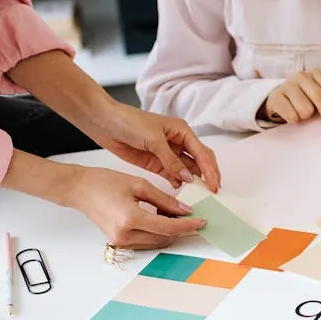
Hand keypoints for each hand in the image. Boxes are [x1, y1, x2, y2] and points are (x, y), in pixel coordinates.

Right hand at [66, 167, 206, 249]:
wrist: (80, 190)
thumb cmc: (104, 182)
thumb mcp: (139, 185)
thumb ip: (164, 200)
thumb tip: (185, 210)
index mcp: (130, 218)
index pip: (167, 228)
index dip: (188, 226)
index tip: (202, 221)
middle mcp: (124, 235)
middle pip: (164, 238)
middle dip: (180, 228)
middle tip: (192, 215)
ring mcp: (120, 241)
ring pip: (156, 242)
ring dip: (169, 231)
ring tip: (174, 213)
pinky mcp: (118, 242)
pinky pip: (145, 241)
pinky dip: (156, 232)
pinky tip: (160, 218)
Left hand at [87, 101, 220, 191]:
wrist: (106, 123)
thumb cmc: (131, 122)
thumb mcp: (154, 139)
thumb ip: (171, 160)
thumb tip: (188, 178)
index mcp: (182, 131)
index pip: (202, 152)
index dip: (210, 170)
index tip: (214, 185)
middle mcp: (178, 142)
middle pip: (199, 161)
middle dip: (207, 176)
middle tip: (213, 193)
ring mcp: (167, 154)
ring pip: (187, 169)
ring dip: (193, 181)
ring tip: (199, 196)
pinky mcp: (156, 163)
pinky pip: (172, 174)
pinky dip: (178, 182)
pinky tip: (180, 190)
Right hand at [262, 69, 320, 134]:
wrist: (278, 100)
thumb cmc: (304, 99)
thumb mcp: (317, 96)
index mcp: (315, 73)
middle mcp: (301, 76)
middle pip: (320, 98)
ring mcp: (286, 85)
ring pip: (305, 109)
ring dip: (306, 117)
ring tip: (302, 115)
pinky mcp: (275, 97)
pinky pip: (291, 115)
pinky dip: (294, 120)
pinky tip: (292, 116)